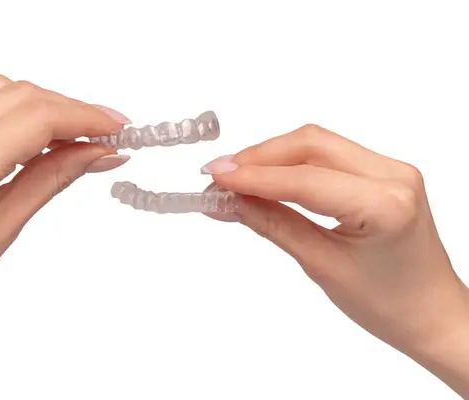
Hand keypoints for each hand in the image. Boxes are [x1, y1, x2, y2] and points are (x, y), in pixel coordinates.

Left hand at [0, 74, 129, 397]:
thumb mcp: (6, 227)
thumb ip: (53, 177)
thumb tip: (98, 153)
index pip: (39, 117)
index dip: (87, 117)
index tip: (119, 130)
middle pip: (24, 95)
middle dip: (73, 109)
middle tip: (108, 136)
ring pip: (3, 90)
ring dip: (46, 106)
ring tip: (77, 138)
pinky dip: (19, 110)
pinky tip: (40, 136)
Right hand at [202, 124, 468, 396]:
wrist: (430, 313)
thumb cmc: (386, 303)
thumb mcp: (321, 265)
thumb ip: (272, 224)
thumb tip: (228, 201)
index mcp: (386, 204)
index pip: (305, 179)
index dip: (253, 176)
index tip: (214, 176)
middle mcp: (393, 175)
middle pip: (310, 145)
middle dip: (258, 157)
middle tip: (218, 175)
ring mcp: (391, 168)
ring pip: (316, 144)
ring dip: (272, 156)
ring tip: (235, 177)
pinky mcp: (383, 171)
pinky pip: (328, 154)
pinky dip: (291, 162)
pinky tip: (266, 176)